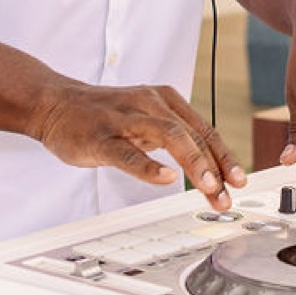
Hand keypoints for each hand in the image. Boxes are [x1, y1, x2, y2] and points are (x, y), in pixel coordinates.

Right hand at [31, 80, 243, 201]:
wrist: (55, 103)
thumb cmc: (105, 115)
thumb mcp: (146, 119)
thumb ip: (174, 137)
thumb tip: (209, 166)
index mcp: (164, 100)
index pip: (203, 130)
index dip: (224, 157)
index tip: (239, 182)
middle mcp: (149, 104)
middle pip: (192, 135)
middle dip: (214, 167)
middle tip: (227, 195)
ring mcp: (124, 119)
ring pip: (168, 137)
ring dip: (193, 163)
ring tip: (208, 187)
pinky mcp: (101, 137)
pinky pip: (128, 153)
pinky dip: (149, 166)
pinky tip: (166, 179)